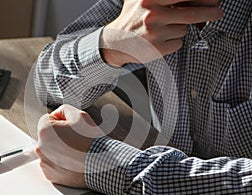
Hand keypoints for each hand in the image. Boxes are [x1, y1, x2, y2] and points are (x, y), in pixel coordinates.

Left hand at [35, 104, 104, 187]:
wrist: (100, 163)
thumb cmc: (90, 141)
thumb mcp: (79, 115)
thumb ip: (64, 110)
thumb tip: (57, 114)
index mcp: (44, 130)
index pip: (49, 119)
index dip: (62, 121)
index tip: (72, 128)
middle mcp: (40, 147)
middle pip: (48, 135)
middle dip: (59, 136)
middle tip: (75, 140)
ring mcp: (44, 162)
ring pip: (50, 150)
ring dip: (59, 149)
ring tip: (75, 151)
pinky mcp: (49, 174)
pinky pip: (53, 164)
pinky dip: (61, 162)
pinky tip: (73, 161)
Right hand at [101, 0, 222, 65]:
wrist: (116, 42)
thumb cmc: (132, 18)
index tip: (214, 0)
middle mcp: (152, 14)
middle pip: (192, 13)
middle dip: (209, 13)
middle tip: (218, 12)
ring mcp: (155, 33)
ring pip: (183, 30)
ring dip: (179, 29)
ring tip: (162, 29)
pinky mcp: (157, 49)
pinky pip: (178, 43)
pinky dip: (173, 42)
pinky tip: (160, 40)